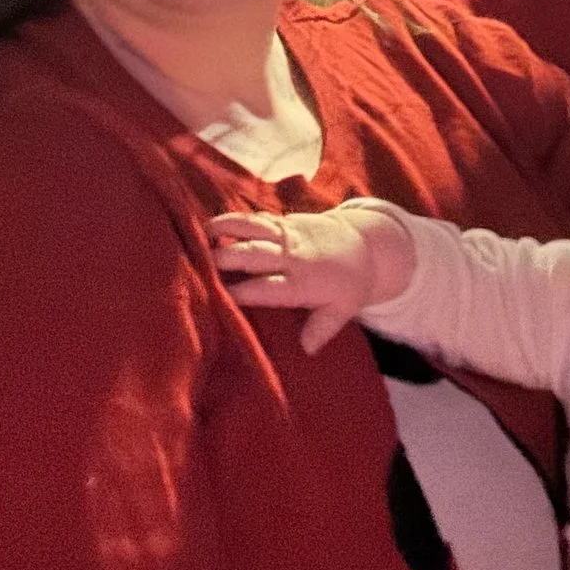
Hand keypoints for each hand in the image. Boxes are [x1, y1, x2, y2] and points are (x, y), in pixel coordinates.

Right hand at [209, 206, 417, 354]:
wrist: (369, 244)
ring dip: (228, 229)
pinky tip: (213, 224)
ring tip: (202, 234)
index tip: (220, 296)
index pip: (269, 288)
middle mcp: (293, 256)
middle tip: (201, 264)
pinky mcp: (287, 221)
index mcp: (304, 283)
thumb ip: (322, 329)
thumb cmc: (350, 284)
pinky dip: (236, 220)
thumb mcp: (343, 310)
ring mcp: (289, 235)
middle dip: (228, 258)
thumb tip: (306, 351)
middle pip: (256, 254)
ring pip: (255, 229)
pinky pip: (259, 218)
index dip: (244, 292)